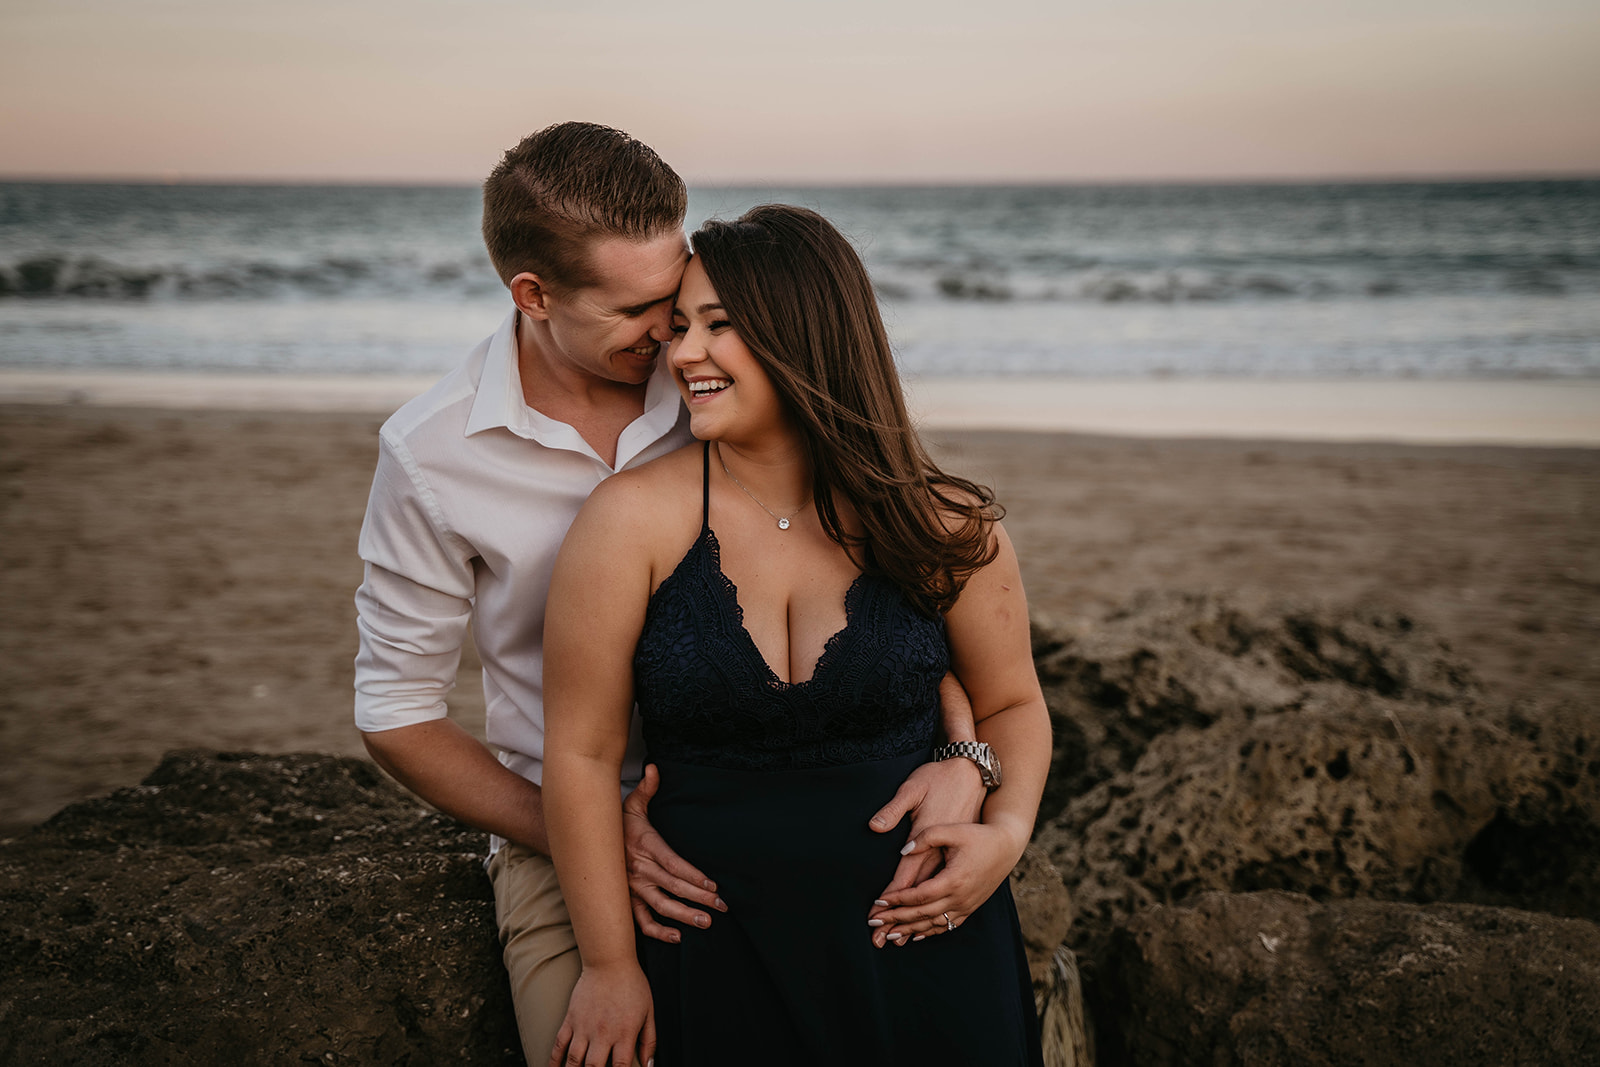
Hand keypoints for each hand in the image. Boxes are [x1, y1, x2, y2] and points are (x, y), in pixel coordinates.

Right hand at [550, 963, 654, 1066]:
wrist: (609, 961)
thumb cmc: (632, 985)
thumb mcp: (649, 1012)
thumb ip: (649, 1041)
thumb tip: (649, 1065)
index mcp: (624, 1033)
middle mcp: (603, 1033)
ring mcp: (584, 1027)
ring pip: (573, 1061)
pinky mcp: (571, 1019)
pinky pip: (558, 1045)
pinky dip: (554, 1061)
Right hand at [623, 763, 725, 942]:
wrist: (587, 843)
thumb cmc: (615, 823)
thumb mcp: (630, 803)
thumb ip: (647, 788)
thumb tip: (655, 769)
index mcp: (646, 847)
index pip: (674, 864)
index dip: (694, 876)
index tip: (713, 886)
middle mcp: (640, 870)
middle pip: (674, 887)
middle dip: (699, 899)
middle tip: (721, 908)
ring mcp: (632, 888)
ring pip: (660, 906)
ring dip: (684, 916)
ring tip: (706, 922)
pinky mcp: (626, 900)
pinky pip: (641, 921)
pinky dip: (658, 932)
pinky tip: (677, 936)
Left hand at [866, 821, 1021, 946]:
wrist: (1006, 846)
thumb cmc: (977, 835)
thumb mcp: (951, 830)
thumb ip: (925, 837)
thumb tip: (903, 851)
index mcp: (954, 879)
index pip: (919, 896)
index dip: (897, 900)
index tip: (878, 901)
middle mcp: (960, 897)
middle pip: (923, 914)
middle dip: (896, 920)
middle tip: (874, 924)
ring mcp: (966, 905)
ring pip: (934, 924)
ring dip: (910, 930)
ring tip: (889, 935)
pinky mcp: (970, 907)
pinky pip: (947, 925)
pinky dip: (929, 931)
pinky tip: (914, 935)